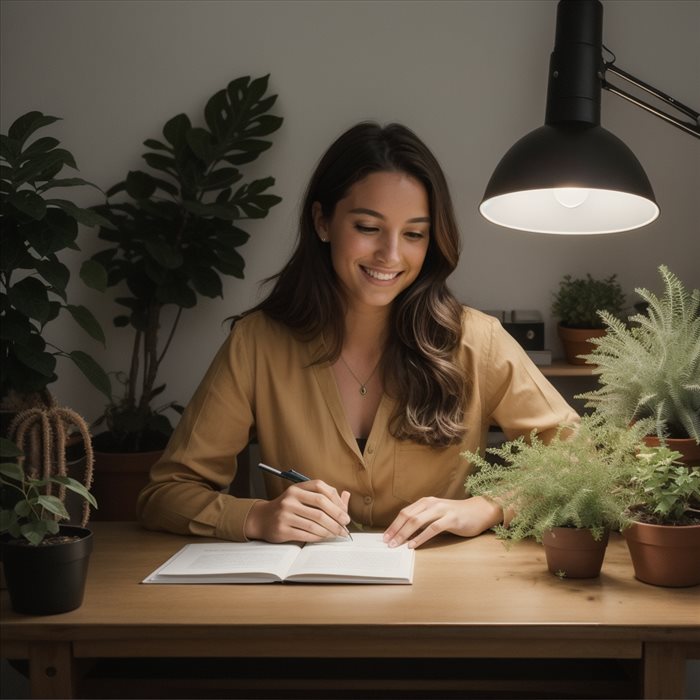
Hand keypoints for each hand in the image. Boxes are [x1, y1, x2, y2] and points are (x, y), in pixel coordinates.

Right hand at [244, 480, 350, 543]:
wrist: (263, 519)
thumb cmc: (288, 508)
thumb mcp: (303, 497)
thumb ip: (324, 497)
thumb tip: (346, 495)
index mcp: (297, 488)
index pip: (321, 488)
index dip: (336, 500)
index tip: (344, 512)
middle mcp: (290, 498)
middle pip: (320, 506)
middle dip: (337, 516)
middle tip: (345, 525)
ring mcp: (285, 513)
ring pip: (315, 522)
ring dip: (330, 529)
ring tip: (337, 533)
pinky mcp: (282, 528)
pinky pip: (306, 533)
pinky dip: (319, 536)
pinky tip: (325, 537)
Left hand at [382, 495, 502, 548]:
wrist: (479, 511)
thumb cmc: (456, 515)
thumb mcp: (437, 513)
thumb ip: (423, 519)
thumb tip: (405, 532)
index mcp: (426, 502)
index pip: (404, 513)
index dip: (393, 525)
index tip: (385, 537)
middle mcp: (431, 503)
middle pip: (408, 516)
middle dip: (395, 530)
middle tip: (387, 543)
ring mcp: (442, 510)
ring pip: (417, 521)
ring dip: (404, 534)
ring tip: (396, 545)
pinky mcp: (451, 519)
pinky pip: (433, 528)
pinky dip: (421, 537)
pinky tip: (413, 545)